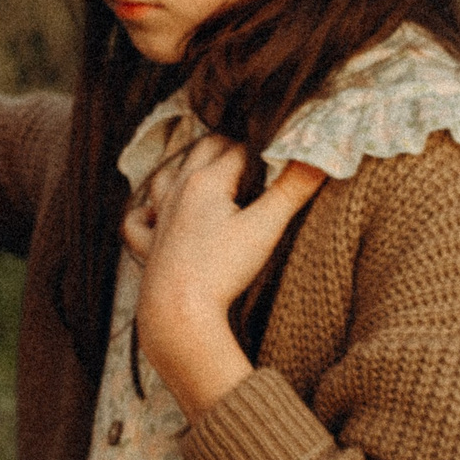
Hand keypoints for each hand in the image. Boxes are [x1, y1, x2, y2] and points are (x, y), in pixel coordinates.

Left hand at [126, 136, 322, 418]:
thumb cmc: (222, 270)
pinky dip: (146, 213)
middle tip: (254, 159)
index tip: (280, 156)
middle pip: (201, 151)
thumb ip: (292, 189)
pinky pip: (138, 220)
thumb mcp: (265, 227)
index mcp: (206, 180)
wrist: (179, 312)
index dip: (262, 149)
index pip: (239, 148)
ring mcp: (159, 217)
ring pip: (164, 177)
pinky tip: (155, 214)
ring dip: (184, 170)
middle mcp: (176, 190)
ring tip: (208, 174)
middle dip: (228, 148)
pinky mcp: (148, 245)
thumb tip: (322, 156)